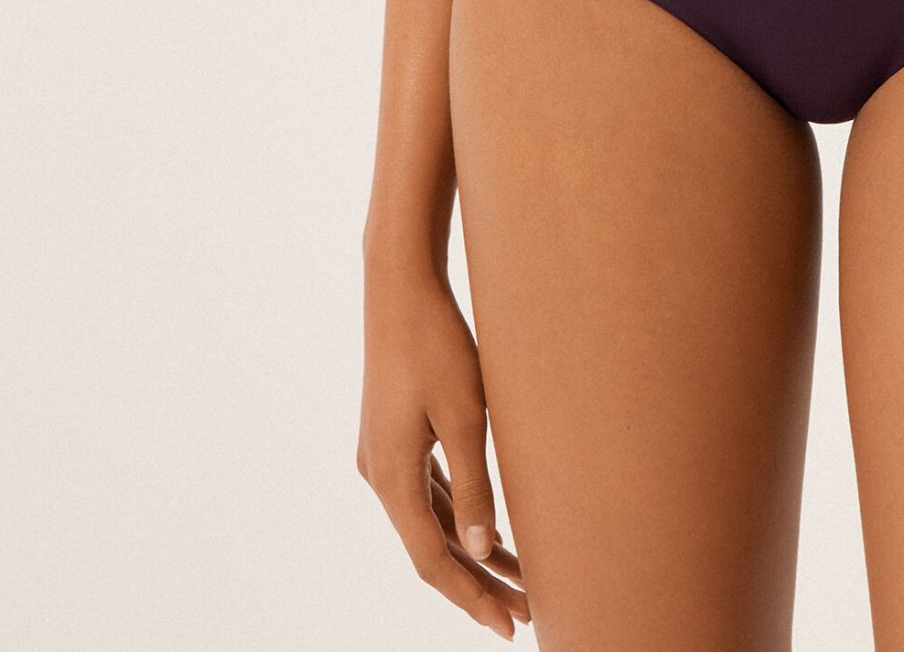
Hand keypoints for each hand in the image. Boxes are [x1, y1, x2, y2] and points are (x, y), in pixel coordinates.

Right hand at [357, 258, 531, 635]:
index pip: (433, 560)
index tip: (508, 625)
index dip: (471, 597)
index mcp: (392, 477)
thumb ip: (473, 485)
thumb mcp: (465, 415)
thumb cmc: (437, 344)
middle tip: (524, 613)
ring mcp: (383, 455)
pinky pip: (426, 492)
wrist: (400, 285)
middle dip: (477, 582)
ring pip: (430, 521)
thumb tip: (480, 549)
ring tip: (519, 577)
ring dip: (470, 549)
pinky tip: (488, 529)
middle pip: (431, 547)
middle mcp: (379, 474)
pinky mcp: (393, 436)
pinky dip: (457, 515)